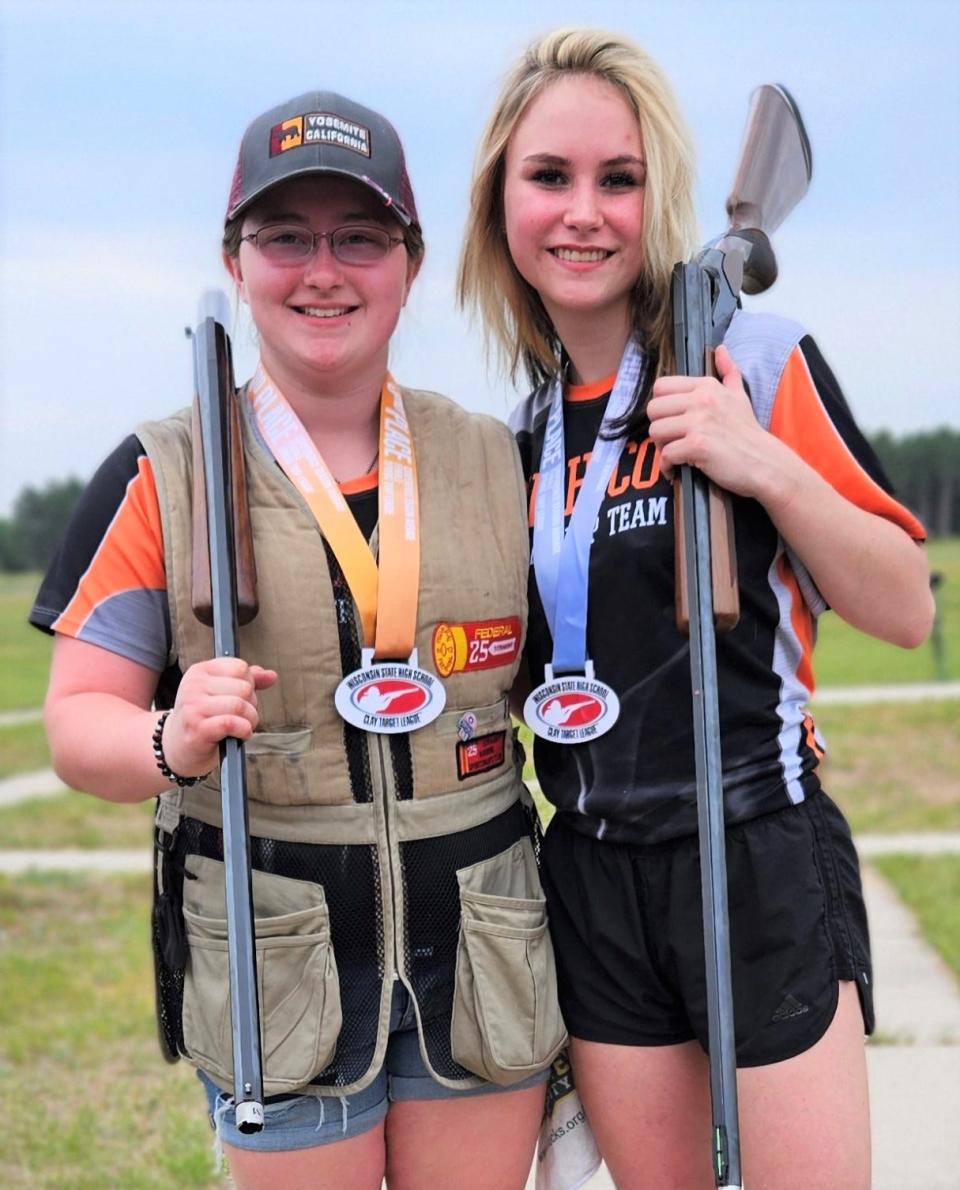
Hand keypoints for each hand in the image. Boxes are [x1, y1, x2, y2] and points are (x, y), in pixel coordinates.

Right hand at [160, 658, 277, 777]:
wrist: (176, 747)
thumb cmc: (203, 717)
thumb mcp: (221, 693)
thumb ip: (247, 681)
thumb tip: (272, 675)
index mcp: (200, 671)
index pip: (240, 667)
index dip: (250, 684)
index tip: (241, 698)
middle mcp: (194, 685)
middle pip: (244, 688)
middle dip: (252, 704)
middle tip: (243, 716)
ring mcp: (194, 707)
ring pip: (240, 706)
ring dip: (250, 720)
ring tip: (243, 726)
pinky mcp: (197, 728)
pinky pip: (232, 723)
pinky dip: (244, 731)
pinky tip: (240, 735)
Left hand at [647, 345, 783, 499]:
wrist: (764, 462)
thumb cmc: (748, 432)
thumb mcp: (740, 395)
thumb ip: (728, 372)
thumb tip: (721, 349)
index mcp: (706, 386)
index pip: (661, 387)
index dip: (661, 406)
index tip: (673, 420)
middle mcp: (701, 400)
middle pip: (653, 409)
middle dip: (659, 427)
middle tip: (672, 440)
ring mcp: (699, 422)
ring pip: (656, 431)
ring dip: (662, 447)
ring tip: (677, 454)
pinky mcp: (698, 445)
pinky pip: (666, 455)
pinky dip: (668, 466)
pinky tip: (678, 469)